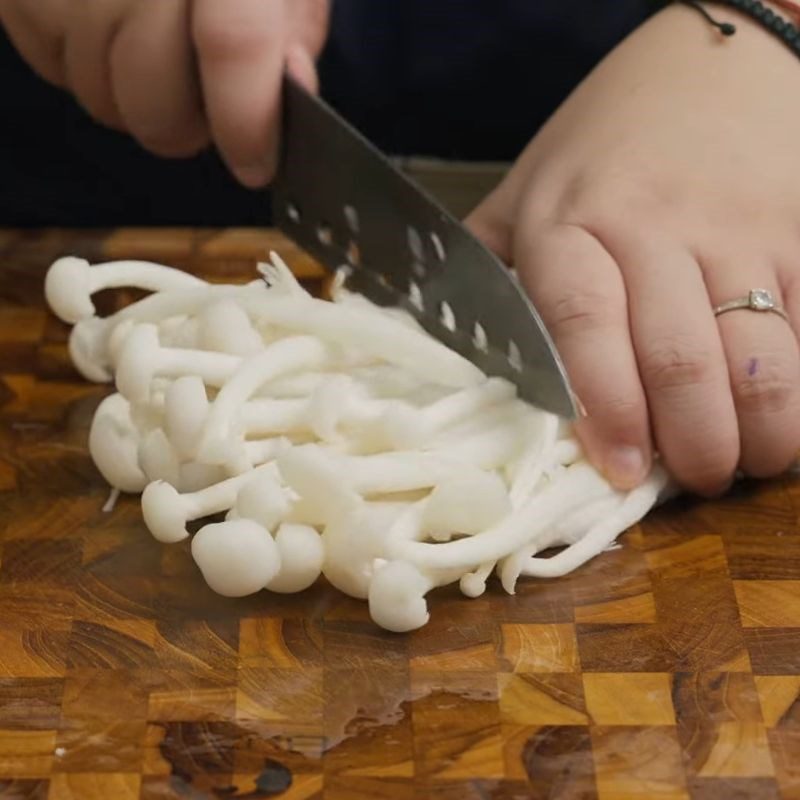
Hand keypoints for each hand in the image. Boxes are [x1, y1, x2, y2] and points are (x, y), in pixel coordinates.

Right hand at [0, 0, 328, 185]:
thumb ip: (291, 35)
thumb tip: (287, 91)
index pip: (230, 45)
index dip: (244, 123)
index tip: (255, 164)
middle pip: (150, 93)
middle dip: (183, 129)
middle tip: (201, 111)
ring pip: (98, 94)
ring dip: (133, 103)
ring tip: (154, 62)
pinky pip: (52, 67)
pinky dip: (87, 70)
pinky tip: (111, 36)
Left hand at [467, 3, 799, 494]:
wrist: (708, 66)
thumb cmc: (602, 145)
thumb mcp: (526, 192)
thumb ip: (488, 265)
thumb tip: (436, 345)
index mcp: (568, 224)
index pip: (581, 321)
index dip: (603, 404)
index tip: (620, 468)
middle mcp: (651, 228)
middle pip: (677, 355)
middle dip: (691, 438)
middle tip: (693, 480)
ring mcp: (734, 231)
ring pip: (758, 351)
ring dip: (760, 427)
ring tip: (748, 462)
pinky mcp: (798, 232)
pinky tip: (784, 415)